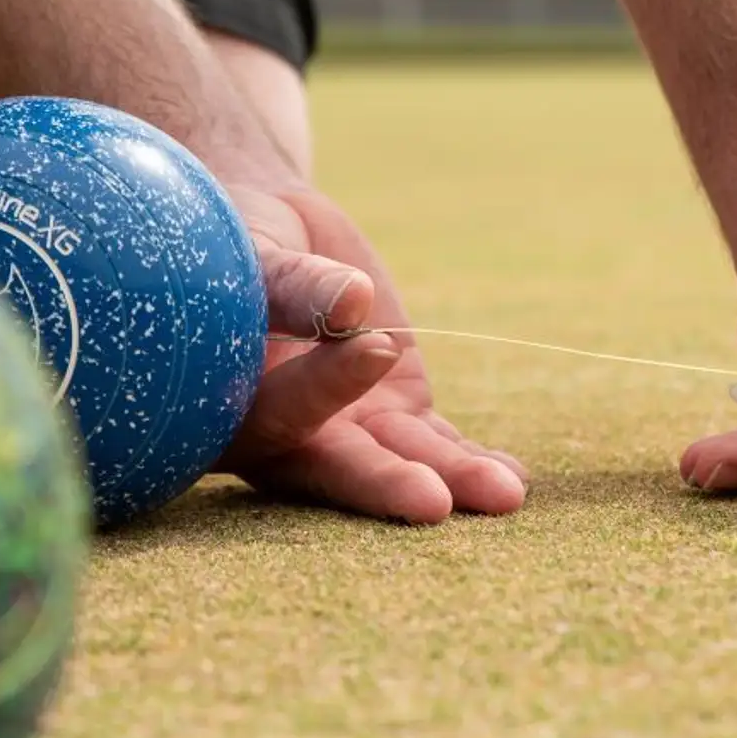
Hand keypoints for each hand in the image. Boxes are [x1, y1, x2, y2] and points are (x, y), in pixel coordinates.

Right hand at [213, 180, 529, 521]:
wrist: (269, 235)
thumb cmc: (236, 242)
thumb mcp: (255, 253)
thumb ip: (293, 285)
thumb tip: (351, 304)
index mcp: (225, 406)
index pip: (278, 406)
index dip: (325, 384)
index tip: (375, 345)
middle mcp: (285, 435)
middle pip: (337, 463)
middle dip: (386, 483)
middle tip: (432, 502)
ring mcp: (344, 428)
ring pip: (398, 460)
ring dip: (451, 478)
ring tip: (503, 495)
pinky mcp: (393, 414)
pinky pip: (435, 445)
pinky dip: (472, 461)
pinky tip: (511, 479)